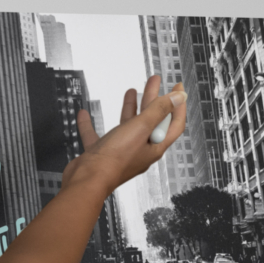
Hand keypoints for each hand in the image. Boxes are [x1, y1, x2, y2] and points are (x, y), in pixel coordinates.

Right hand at [66, 76, 185, 191]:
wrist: (86, 180)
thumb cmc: (114, 161)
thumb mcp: (140, 128)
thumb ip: (158, 111)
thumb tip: (179, 98)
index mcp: (154, 146)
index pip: (173, 123)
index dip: (177, 105)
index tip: (178, 89)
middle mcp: (140, 150)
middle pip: (151, 120)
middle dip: (154, 98)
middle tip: (154, 82)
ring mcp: (121, 152)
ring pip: (128, 126)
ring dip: (131, 108)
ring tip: (132, 91)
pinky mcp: (102, 153)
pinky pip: (98, 135)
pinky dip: (92, 124)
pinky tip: (85, 114)